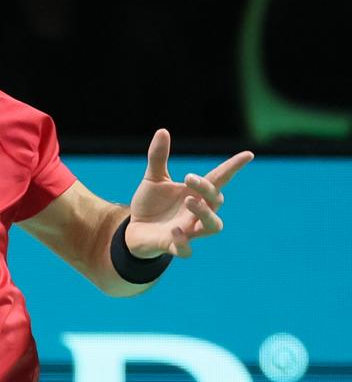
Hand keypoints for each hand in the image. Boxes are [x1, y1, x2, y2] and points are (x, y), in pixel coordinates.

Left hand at [125, 129, 252, 259]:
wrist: (133, 231)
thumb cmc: (150, 205)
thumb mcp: (153, 179)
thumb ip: (158, 157)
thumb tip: (162, 131)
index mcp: (195, 193)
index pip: (220, 179)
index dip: (234, 167)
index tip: (248, 155)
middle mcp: (197, 212)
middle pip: (217, 200)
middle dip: (207, 189)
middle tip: (189, 178)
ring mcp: (189, 230)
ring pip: (213, 226)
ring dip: (205, 213)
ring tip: (189, 201)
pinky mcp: (174, 245)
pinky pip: (186, 250)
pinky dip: (183, 242)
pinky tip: (174, 230)